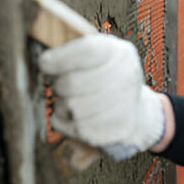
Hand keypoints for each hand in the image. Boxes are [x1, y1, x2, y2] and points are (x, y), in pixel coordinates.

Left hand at [39, 34, 165, 159]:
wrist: (138, 114)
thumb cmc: (109, 79)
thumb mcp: (101, 55)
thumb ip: (76, 51)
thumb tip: (45, 60)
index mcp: (120, 53)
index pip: (87, 50)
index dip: (60, 58)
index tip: (45, 63)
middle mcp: (125, 79)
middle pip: (72, 82)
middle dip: (59, 85)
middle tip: (62, 86)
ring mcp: (120, 108)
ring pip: (69, 106)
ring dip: (62, 105)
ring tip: (73, 102)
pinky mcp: (111, 133)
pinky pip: (71, 127)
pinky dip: (66, 122)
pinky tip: (78, 118)